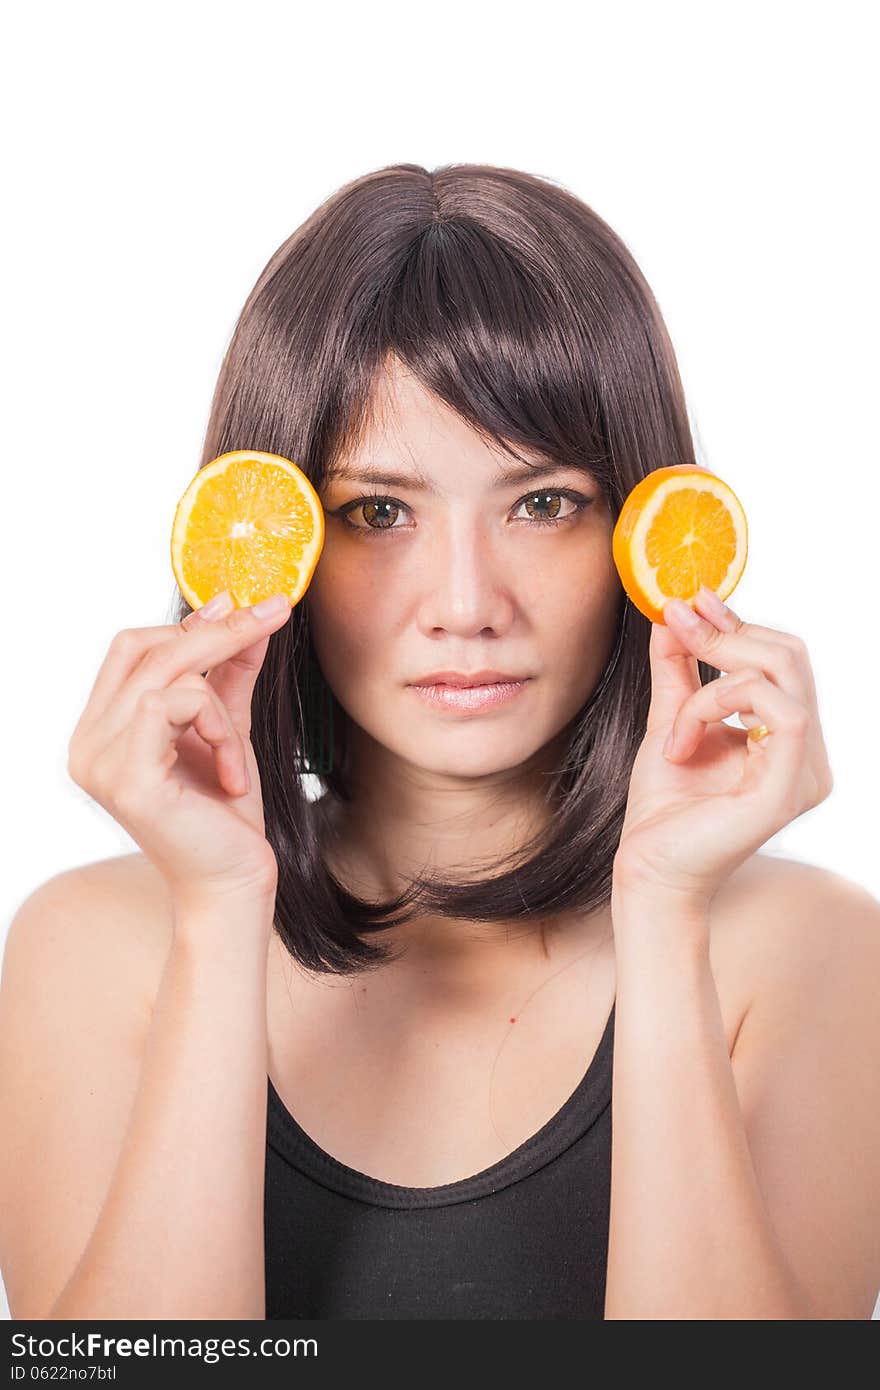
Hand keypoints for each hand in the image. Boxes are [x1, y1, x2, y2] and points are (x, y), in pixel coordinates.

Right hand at [68, 591, 291, 908]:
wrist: (233, 883)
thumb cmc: (226, 815)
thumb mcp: (228, 726)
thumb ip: (229, 671)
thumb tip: (242, 609)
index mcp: (100, 730)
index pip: (130, 649)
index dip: (186, 623)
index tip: (240, 604)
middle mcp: (87, 743)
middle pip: (144, 647)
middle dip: (216, 630)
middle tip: (274, 613)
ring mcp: (99, 761)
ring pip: (167, 674)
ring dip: (222, 706)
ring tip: (236, 758)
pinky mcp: (128, 777)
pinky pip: (178, 705)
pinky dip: (220, 731)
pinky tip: (231, 778)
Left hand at [612, 585, 833, 910]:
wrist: (648, 871)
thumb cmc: (663, 810)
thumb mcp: (670, 720)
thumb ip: (680, 669)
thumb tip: (676, 613)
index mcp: (789, 738)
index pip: (782, 657)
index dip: (738, 622)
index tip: (690, 600)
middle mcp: (809, 755)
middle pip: (790, 654)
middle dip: (726, 635)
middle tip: (676, 628)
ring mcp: (806, 773)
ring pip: (781, 673)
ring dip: (712, 683)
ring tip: (673, 724)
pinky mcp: (789, 788)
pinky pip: (776, 710)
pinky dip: (717, 706)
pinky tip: (680, 740)